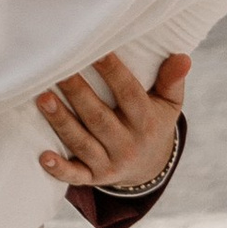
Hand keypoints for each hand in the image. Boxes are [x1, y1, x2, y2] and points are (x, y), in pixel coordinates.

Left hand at [36, 52, 189, 190]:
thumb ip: (172, 81)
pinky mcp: (93, 177)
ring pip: (82, 142)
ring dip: (62, 122)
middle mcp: (128, 144)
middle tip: (57, 69)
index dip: (113, 72)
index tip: (96, 50)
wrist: (148, 167)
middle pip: (99, 118)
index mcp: (146, 121)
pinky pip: (75, 176)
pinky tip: (42, 157)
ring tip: (43, 99)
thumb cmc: (153, 122)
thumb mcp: (169, 104)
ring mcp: (109, 163)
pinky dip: (59, 169)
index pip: (129, 94)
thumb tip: (183, 58)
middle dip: (77, 93)